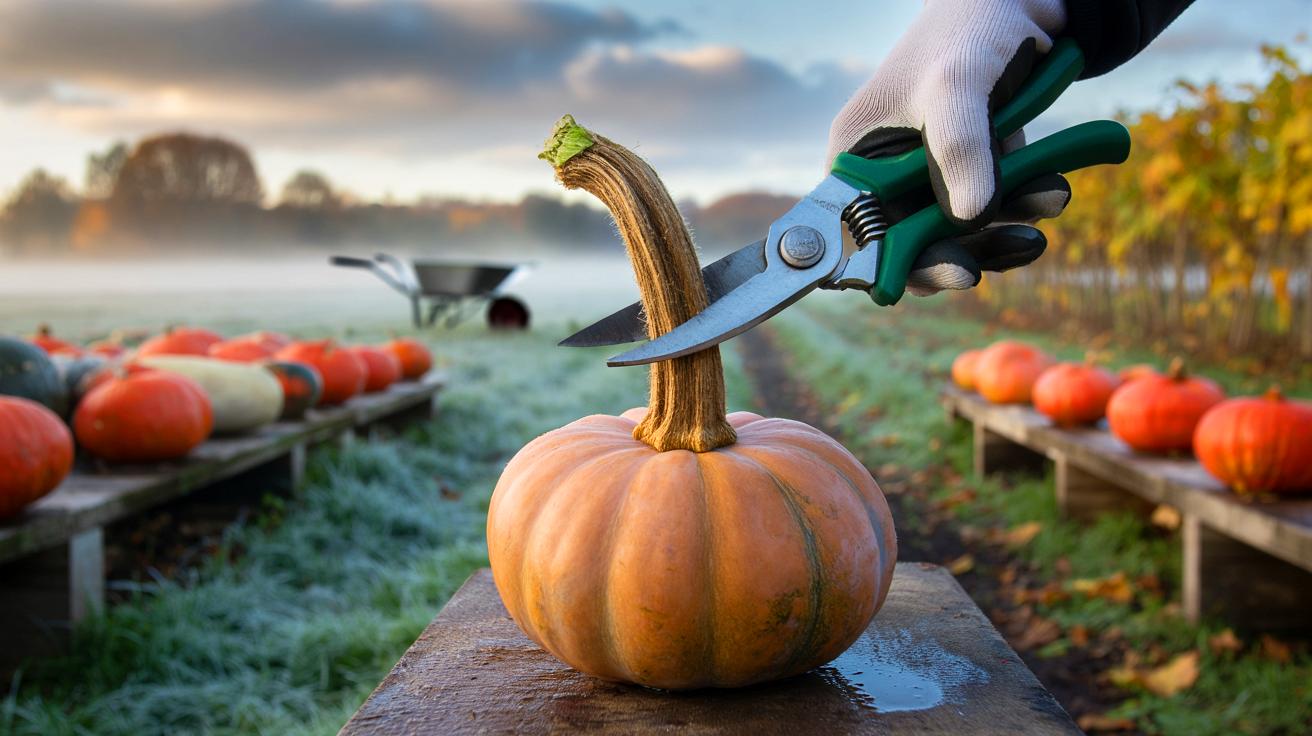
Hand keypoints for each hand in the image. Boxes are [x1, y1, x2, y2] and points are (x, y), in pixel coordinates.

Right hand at [828, 0, 1068, 294]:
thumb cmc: (968, 27)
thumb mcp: (956, 86)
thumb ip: (960, 149)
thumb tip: (971, 220)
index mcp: (857, 156)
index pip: (862, 232)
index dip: (892, 263)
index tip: (944, 273)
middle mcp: (887, 173)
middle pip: (911, 244)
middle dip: (958, 252)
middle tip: (994, 261)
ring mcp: (932, 175)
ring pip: (959, 234)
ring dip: (1003, 232)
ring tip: (1047, 202)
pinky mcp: (973, 170)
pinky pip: (993, 211)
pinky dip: (1024, 207)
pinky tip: (1053, 190)